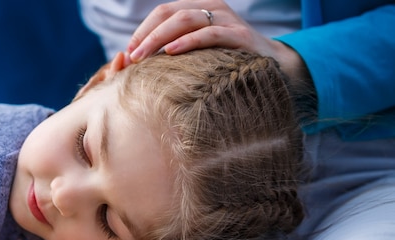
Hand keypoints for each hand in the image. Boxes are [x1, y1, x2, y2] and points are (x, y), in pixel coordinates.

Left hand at [127, 0, 307, 81]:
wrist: (272, 69)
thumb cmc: (227, 65)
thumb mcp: (199, 54)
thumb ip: (174, 51)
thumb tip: (136, 63)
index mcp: (200, 9)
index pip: (164, 12)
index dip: (143, 29)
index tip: (128, 52)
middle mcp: (213, 9)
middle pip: (170, 13)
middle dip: (146, 34)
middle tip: (130, 57)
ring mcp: (226, 20)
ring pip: (185, 20)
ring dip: (159, 39)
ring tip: (142, 57)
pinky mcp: (238, 36)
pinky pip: (209, 34)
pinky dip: (187, 42)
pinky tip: (170, 53)